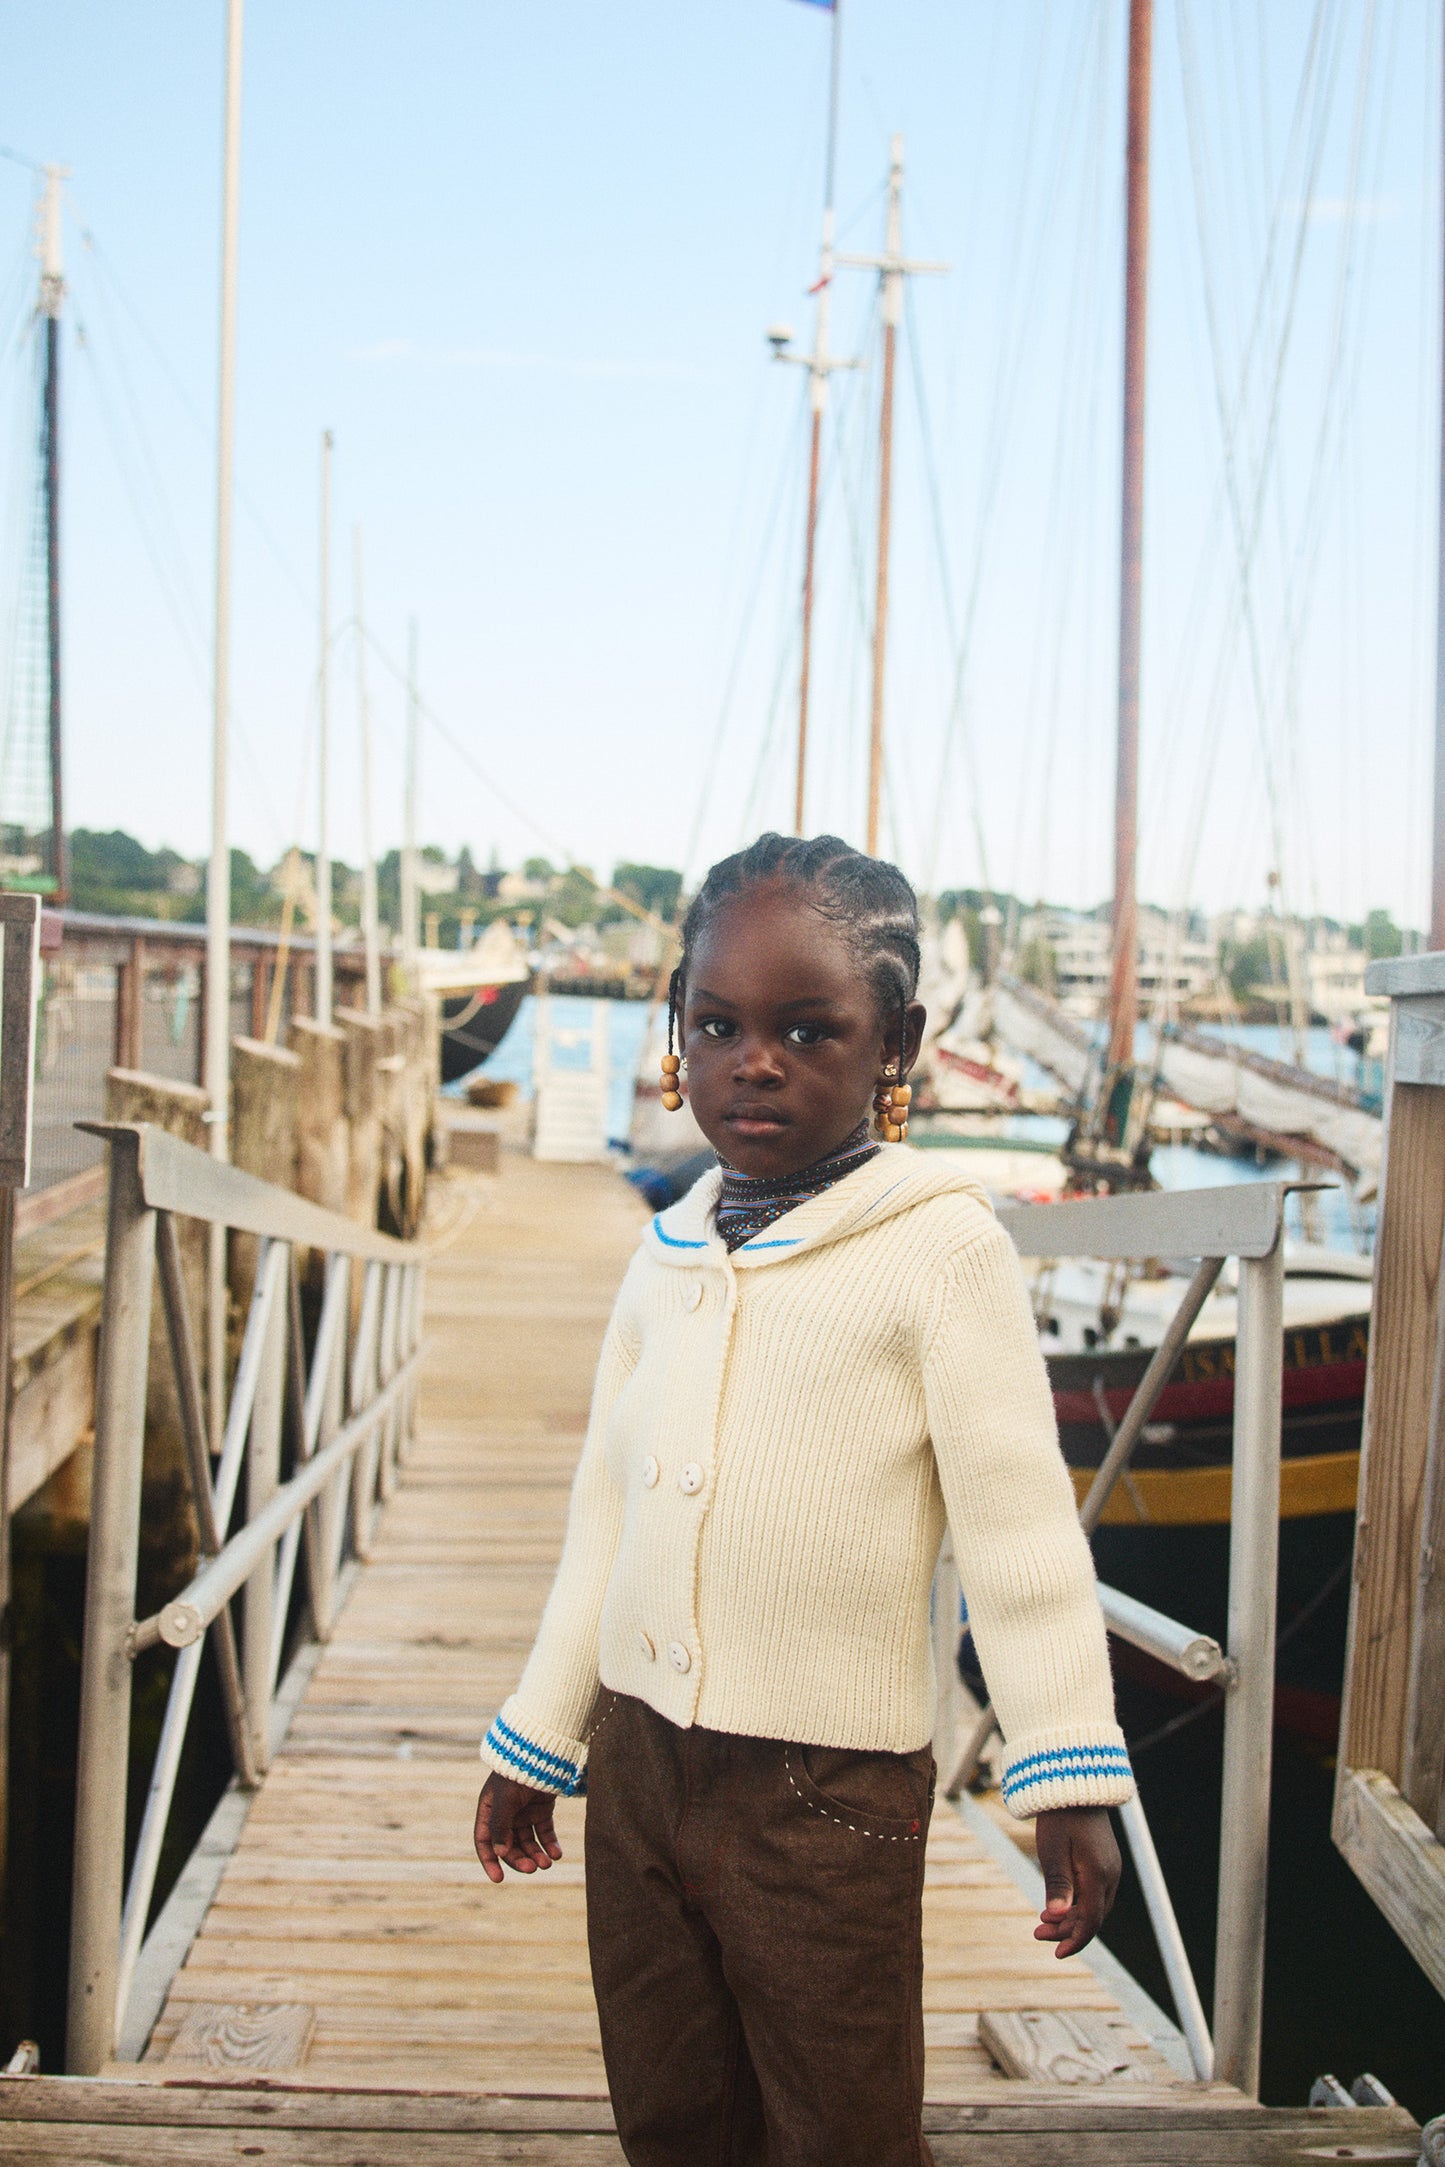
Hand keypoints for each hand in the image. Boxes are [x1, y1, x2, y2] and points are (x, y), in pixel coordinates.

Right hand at [473, 1772, 562, 1883]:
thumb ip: (500, 1826)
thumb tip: (500, 1854)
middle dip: (520, 1859)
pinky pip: (544, 1833)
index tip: (499, 1879)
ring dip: (536, 1854)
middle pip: (509, 1845)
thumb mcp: (505, 1800)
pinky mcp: (542, 1810)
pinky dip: (550, 1845)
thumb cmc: (517, 1773)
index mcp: (489, 1810)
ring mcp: (524, 1813)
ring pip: (528, 1842)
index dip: (490, 1861)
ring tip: (548, 1863)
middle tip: (533, 1869)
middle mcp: (505, 1814)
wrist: (542, 1752)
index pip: (485, 1841)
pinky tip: (557, 1854)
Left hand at [1032, 1805, 1119, 1957]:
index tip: (1056, 1954)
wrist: (1074, 1785)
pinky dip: (1076, 1903)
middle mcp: (1110, 1875)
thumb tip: (1057, 1917)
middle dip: (1067, 1930)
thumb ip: (1057, 1884)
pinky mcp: (1105, 1861)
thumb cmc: (1059, 1817)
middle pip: (1093, 1916)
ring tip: (1042, 1922)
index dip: (1075, 1940)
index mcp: (1098, 1875)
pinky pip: (1093, 1892)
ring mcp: (1110, 1867)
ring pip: (1094, 1905)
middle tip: (1037, 1934)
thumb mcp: (1052, 1849)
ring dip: (1070, 1917)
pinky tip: (1056, 1905)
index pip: (1092, 1921)